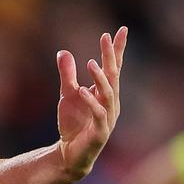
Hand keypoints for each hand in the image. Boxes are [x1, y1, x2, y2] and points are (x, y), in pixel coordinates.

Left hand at [55, 26, 127, 179]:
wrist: (70, 153)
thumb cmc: (73, 122)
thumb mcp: (67, 94)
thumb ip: (67, 74)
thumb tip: (63, 51)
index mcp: (105, 93)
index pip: (114, 68)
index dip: (116, 50)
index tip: (119, 30)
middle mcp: (110, 103)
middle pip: (113, 76)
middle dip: (111, 56)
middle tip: (107, 37)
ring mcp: (107, 117)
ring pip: (108, 94)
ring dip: (101, 78)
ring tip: (91, 63)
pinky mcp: (99, 132)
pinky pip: (98, 115)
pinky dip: (91, 102)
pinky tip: (81, 90)